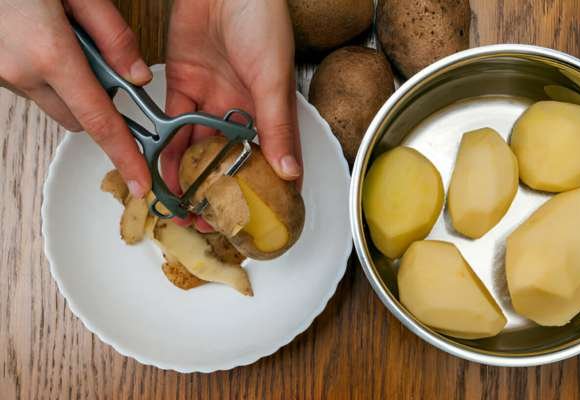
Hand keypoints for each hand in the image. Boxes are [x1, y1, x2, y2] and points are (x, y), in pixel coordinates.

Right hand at [0, 0, 151, 196]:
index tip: (139, 183)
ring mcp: (0, 72)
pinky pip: (30, 86)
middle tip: (99, 62)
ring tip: (63, 38)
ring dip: (68, 86)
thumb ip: (114, 36)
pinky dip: (45, 74)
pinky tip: (41, 40)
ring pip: (52, 102)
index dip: (125, 156)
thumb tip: (139, 78)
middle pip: (78, 117)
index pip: (100, 121)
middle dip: (96, 103)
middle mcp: (20, 71)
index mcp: (50, 54)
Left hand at [161, 0, 301, 230]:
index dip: (255, 193)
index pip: (265, 162)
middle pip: (226, 161)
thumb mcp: (272, 79)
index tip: (245, 221)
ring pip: (196, 148)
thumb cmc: (261, 20)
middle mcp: (239, 112)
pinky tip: (161, 170)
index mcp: (268, 113)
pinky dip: (166, 146)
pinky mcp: (182, 85)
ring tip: (177, 205)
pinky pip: (172, 123)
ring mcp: (209, 100)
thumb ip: (276, 126)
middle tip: (203, 220)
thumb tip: (289, 173)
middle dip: (214, 191)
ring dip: (185, 176)